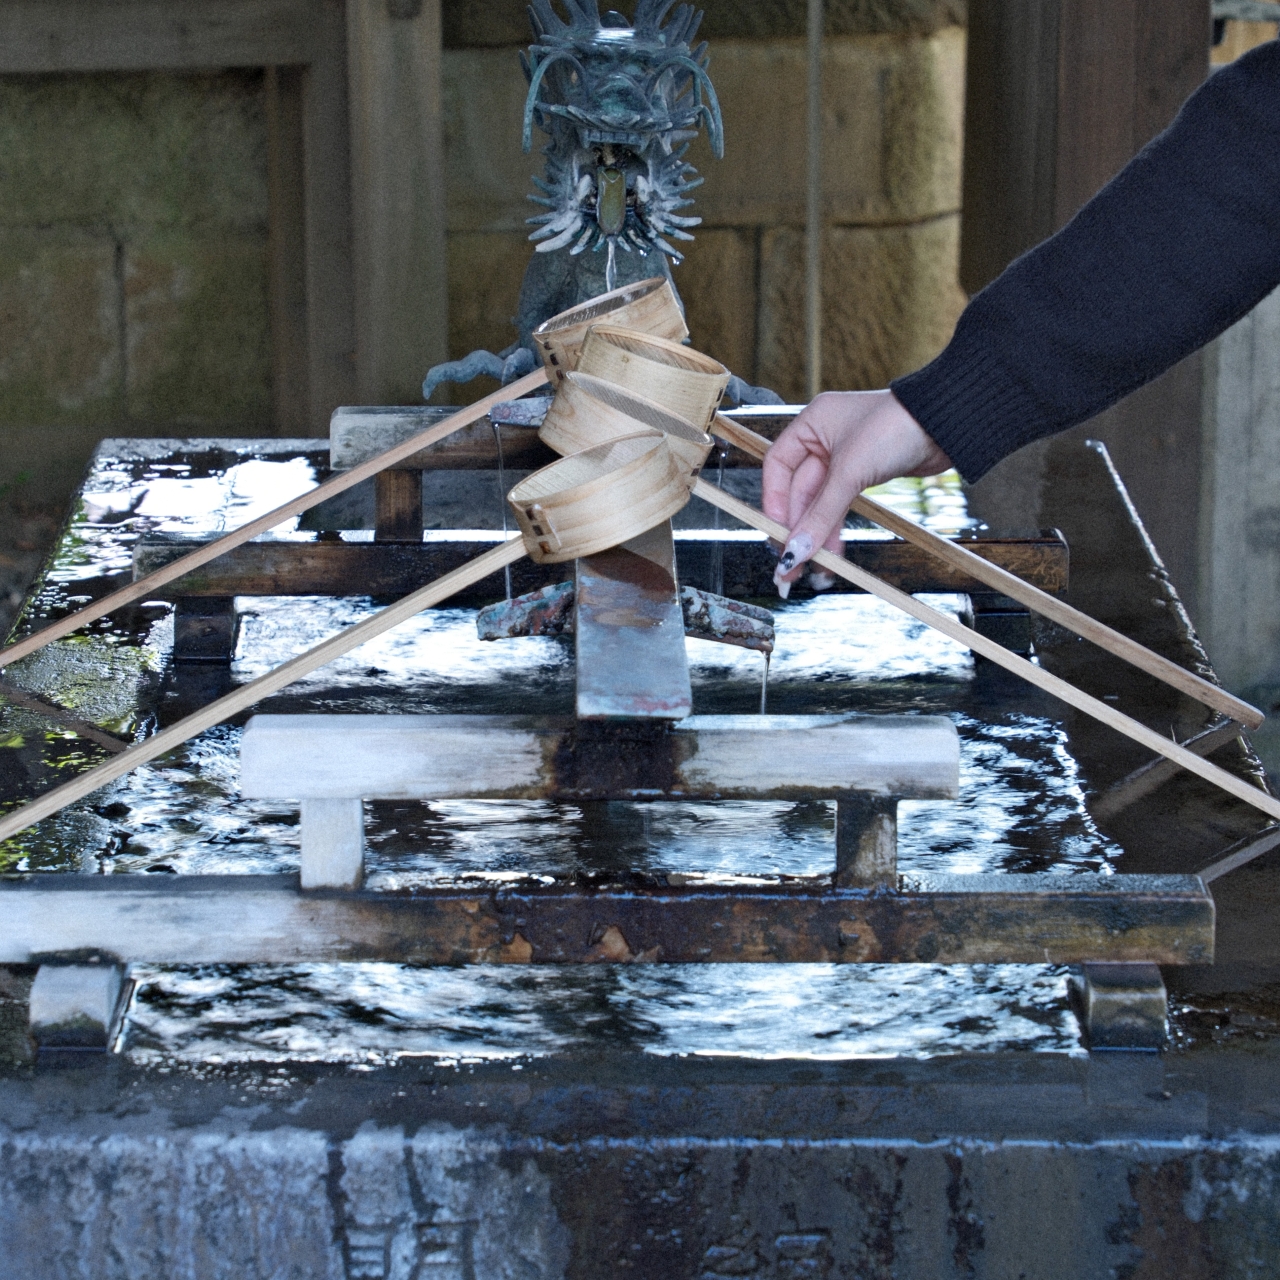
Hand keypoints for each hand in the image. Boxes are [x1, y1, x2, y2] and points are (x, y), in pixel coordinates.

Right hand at [761, 390, 951, 592]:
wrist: (947, 425)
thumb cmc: (897, 426)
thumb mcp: (851, 471)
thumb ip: (821, 513)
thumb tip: (796, 549)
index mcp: (811, 424)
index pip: (777, 466)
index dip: (774, 501)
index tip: (777, 533)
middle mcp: (823, 440)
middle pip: (798, 492)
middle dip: (796, 529)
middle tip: (789, 564)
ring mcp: (843, 458)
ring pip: (820, 504)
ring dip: (814, 536)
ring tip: (810, 569)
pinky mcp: (863, 475)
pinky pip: (839, 507)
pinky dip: (834, 530)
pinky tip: (831, 554)